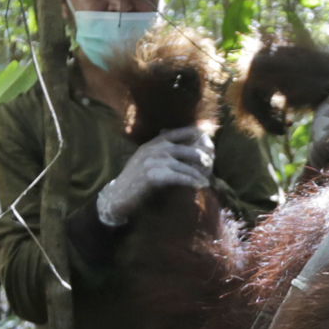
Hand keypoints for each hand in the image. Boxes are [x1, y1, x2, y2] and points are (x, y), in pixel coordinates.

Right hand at [96, 127, 213, 226]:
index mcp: (151, 144)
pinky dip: (191, 181)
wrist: (118, 195)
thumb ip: (157, 152)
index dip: (191, 133)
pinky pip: (179, 177)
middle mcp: (153, 149)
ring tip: (207, 179)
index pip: (174, 133)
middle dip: (199, 156)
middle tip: (210, 162)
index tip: (204, 135)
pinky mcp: (154, 176)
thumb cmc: (133, 180)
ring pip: (184, 165)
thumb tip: (178, 150)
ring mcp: (153, 162)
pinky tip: (199, 185)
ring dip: (198, 173)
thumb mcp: (144, 160)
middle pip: (184, 149)